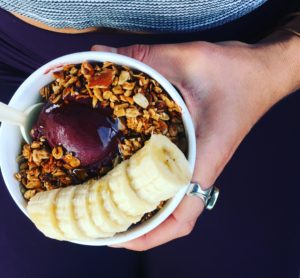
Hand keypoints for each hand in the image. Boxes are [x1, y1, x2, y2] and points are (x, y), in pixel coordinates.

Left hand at [91, 37, 299, 249]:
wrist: (263, 72)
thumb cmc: (238, 72)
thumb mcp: (190, 60)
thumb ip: (145, 58)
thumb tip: (100, 55)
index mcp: (204, 157)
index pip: (182, 216)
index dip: (150, 235)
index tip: (116, 238)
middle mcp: (201, 166)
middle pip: (172, 217)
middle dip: (138, 227)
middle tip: (100, 221)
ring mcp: (199, 160)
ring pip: (171, 200)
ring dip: (143, 207)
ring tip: (108, 204)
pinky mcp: (197, 149)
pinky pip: (171, 177)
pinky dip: (151, 184)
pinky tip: (128, 171)